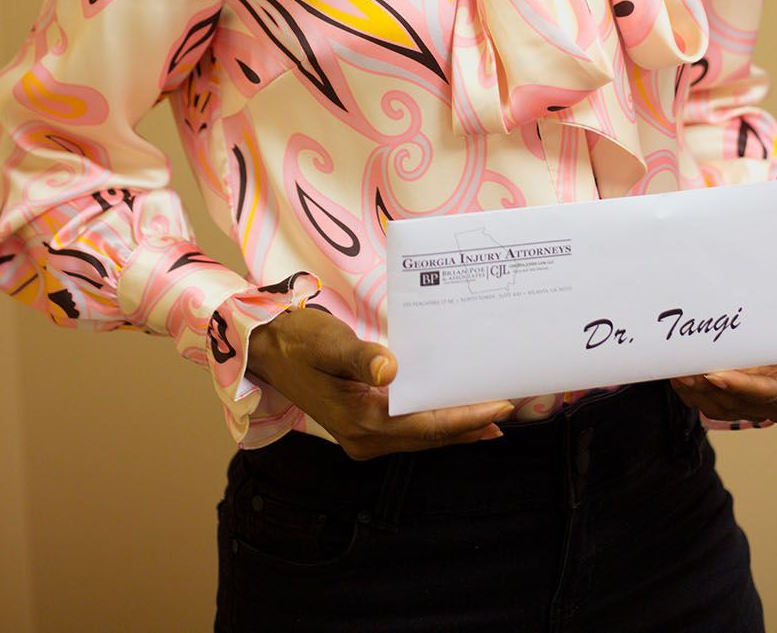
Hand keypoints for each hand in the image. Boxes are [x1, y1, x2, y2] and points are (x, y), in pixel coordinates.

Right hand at [247, 306, 512, 458]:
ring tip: (493, 418)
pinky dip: (436, 425)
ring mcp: (362, 437)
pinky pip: (409, 431)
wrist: (267, 347)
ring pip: (420, 437)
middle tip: (509, 408)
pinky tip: (455, 419)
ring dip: (456, 428)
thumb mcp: (329, 341)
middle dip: (468, 425)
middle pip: (428, 437)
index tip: (500, 405)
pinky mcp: (362, 426)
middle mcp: (363, 438)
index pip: (424, 425)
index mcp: (359, 420)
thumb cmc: (299, 339)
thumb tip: (391, 369)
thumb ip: (360, 356)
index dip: (464, 417)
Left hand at [671, 284, 776, 423]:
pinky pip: (709, 404)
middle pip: (742, 401)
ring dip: (698, 392)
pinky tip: (677, 375)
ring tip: (678, 371)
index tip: (718, 376)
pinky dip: (692, 392)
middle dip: (713, 389)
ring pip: (722, 406)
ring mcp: (757, 408)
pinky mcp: (736, 407)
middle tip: (687, 371)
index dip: (745, 387)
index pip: (773, 393)